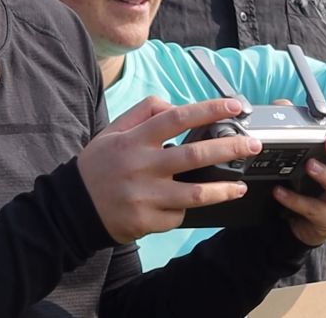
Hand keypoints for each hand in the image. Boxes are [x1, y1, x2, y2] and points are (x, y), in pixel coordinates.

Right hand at [78, 96, 259, 242]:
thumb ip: (144, 113)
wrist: (72, 207)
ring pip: (195, 193)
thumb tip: (176, 105)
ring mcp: (145, 196)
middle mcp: (141, 166)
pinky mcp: (147, 221)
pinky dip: (188, 209)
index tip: (235, 105)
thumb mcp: (113, 131)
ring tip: (240, 184)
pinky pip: (178, 215)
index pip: (177, 117)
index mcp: (134, 140)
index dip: (209, 109)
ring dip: (223, 188)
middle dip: (230, 148)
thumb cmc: (99, 166)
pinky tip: (195, 205)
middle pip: (194, 155)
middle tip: (253, 144)